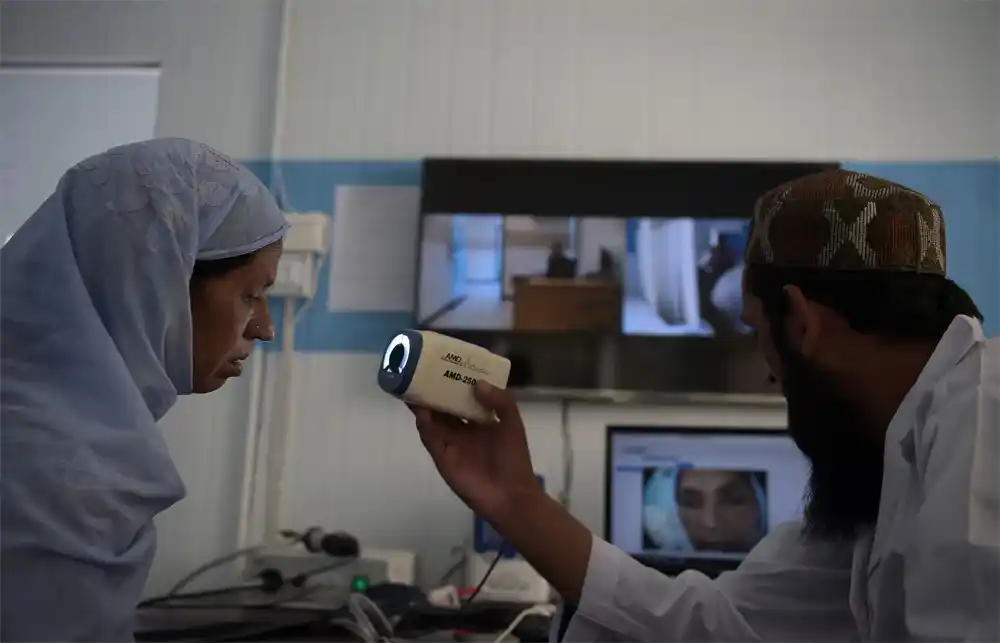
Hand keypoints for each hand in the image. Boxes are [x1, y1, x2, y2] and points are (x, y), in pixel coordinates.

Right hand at [410, 382, 539, 522]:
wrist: (511, 495)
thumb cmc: (514, 458)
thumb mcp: (512, 424)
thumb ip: (500, 401)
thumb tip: (477, 383)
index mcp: (479, 421)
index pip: (462, 399)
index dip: (453, 384)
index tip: (445, 366)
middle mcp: (462, 431)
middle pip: (443, 408)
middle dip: (432, 393)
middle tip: (420, 373)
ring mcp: (451, 444)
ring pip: (433, 422)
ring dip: (423, 407)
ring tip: (413, 388)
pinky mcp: (443, 459)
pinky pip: (431, 440)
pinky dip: (425, 427)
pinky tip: (421, 413)